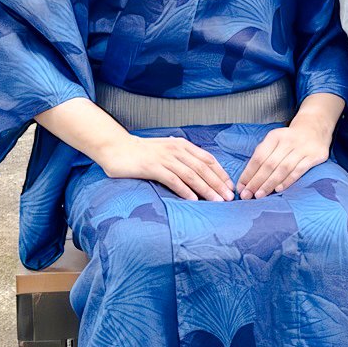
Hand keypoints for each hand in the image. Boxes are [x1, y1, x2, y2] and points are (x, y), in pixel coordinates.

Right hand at [98, 133, 234, 200]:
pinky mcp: (153, 167)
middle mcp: (176, 150)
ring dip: (206, 189)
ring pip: (192, 175)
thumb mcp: (166, 150)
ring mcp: (165, 158)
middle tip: (230, 197)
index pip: (208, 159)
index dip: (221, 173)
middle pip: (203, 168)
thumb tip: (198, 172)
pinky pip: (173, 180)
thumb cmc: (141, 152)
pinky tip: (193, 200)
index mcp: (182, 145)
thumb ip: (181, 158)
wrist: (117, 148)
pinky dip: (185, 190)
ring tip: (217, 201)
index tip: (230, 186)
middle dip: (218, 184)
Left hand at [236, 120, 333, 198]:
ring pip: (283, 169)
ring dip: (270, 183)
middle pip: (269, 164)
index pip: (258, 157)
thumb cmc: (289, 139)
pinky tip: (278, 189)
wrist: (314, 127)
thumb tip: (248, 178)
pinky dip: (288, 181)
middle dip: (256, 181)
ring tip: (260, 195)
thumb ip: (263, 155)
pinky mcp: (314, 156)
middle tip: (247, 195)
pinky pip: (298, 171)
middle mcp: (288, 141)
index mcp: (274, 136)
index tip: (241, 187)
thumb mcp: (274, 140)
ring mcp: (302, 148)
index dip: (248, 173)